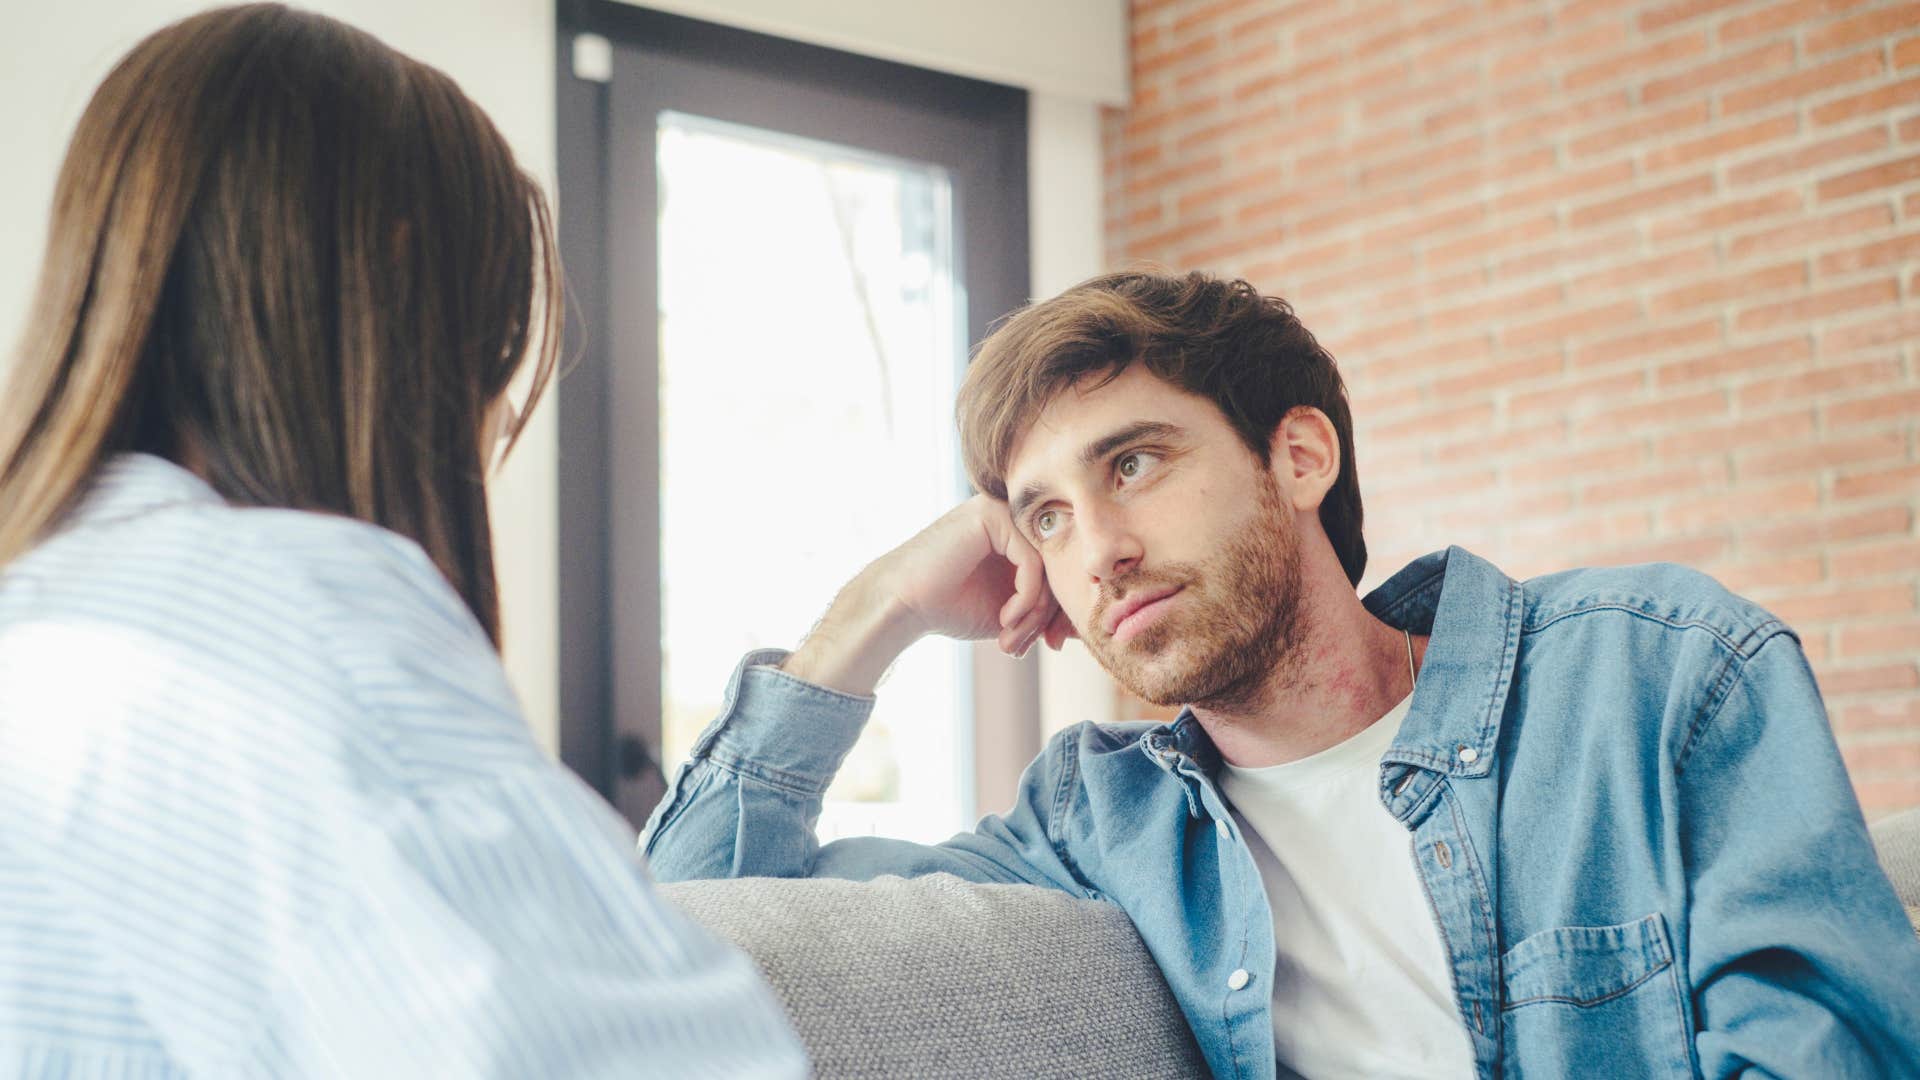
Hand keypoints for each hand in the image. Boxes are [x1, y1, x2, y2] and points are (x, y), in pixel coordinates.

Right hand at [872, 495, 1070, 656]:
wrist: (903, 605)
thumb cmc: (950, 607)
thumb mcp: (1011, 612)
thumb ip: (1046, 609)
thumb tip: (1087, 625)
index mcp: (1018, 534)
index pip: (1060, 568)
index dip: (1061, 611)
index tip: (1051, 644)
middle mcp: (1013, 516)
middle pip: (1058, 566)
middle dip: (1049, 616)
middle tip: (1031, 645)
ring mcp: (1002, 511)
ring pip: (1048, 566)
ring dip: (1035, 613)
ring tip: (1011, 638)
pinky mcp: (991, 515)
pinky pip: (1032, 562)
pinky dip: (1026, 598)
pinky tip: (1006, 618)